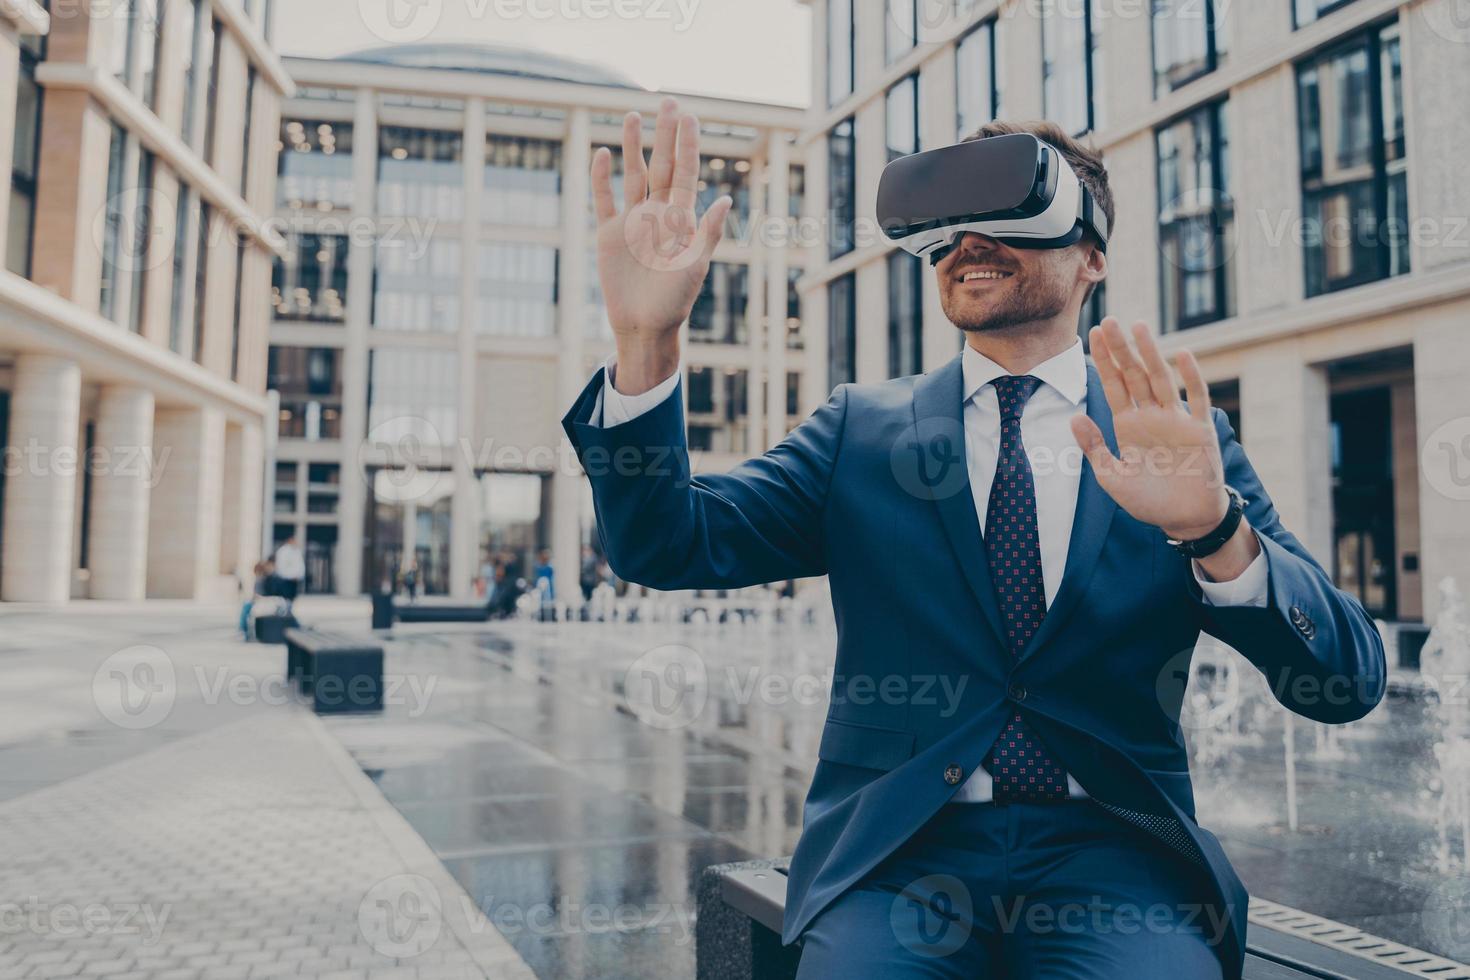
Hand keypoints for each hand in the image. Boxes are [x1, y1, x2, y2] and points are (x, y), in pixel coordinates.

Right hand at [591, 97, 731, 394]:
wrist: (644, 325)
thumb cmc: (675, 301)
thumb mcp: (695, 266)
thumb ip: (708, 232)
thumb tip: (725, 200)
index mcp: (681, 219)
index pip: (685, 173)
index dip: (687, 145)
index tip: (689, 117)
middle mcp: (657, 214)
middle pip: (661, 165)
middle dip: (664, 135)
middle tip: (667, 102)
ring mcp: (632, 222)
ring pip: (632, 175)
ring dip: (633, 146)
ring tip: (632, 116)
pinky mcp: (609, 234)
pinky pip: (604, 200)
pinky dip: (602, 178)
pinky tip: (604, 153)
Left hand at [1070, 318, 1230, 541]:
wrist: (1183, 520)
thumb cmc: (1147, 500)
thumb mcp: (1112, 476)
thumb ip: (1093, 447)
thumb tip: (1072, 417)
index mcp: (1128, 425)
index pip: (1113, 385)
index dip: (1103, 361)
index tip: (1093, 334)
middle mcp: (1151, 416)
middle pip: (1134, 375)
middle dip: (1121, 349)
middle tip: (1110, 320)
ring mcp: (1176, 420)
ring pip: (1161, 379)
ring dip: (1150, 353)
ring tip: (1138, 327)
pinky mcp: (1200, 430)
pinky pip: (1197, 398)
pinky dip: (1191, 376)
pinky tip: (1181, 354)